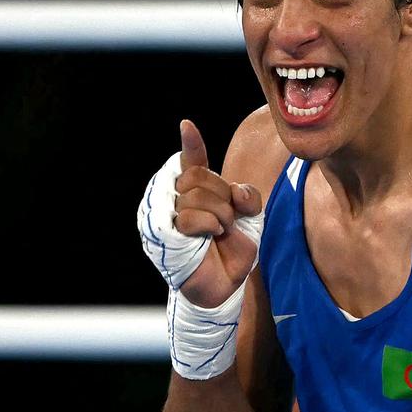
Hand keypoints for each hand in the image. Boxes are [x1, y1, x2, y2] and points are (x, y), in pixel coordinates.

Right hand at [175, 120, 262, 307]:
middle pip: (199, 175)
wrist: (224, 285)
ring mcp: (163, 215)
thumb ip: (249, 197)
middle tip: (227, 222)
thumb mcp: (250, 220)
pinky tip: (210, 236)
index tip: (187, 126)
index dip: (191, 143)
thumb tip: (237, 191)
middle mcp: (173, 198)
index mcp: (192, 191)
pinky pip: (189, 215)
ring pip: (195, 193)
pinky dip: (208, 225)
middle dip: (223, 197)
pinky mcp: (160, 233)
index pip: (190, 161)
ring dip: (219, 215)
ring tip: (218, 233)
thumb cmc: (231, 251)